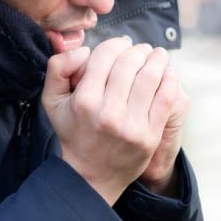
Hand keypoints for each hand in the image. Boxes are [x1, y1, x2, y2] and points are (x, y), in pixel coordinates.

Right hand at [42, 37, 180, 204]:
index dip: (116, 44)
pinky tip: (167, 73)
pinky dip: (169, 80)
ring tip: (158, 55)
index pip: (105, 56)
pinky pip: (166, 99)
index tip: (122, 44)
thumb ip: (58, 68)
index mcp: (84, 100)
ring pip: (150, 78)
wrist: (90, 176)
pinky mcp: (150, 136)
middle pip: (130, 64)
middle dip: (138, 51)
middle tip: (142, 49)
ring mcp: (131, 126)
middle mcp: (108, 112)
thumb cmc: (73, 132)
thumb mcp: (52, 101)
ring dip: (157, 60)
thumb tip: (85, 49)